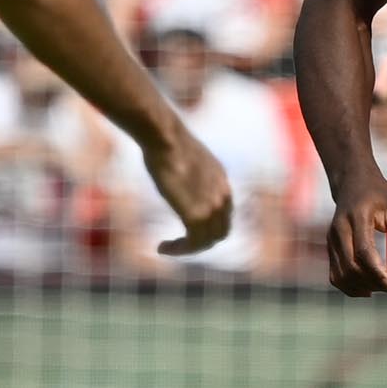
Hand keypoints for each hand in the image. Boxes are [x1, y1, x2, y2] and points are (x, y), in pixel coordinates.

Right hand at [141, 124, 234, 258]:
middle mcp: (222, 195)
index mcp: (221, 181)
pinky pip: (193, 243)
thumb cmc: (166, 142)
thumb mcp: (186, 157)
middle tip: (179, 244)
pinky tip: (162, 248)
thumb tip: (178, 174)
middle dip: (201, 241)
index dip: (208, 225)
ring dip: (187, 249)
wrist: (165, 138)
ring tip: (166, 248)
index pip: (224, 214)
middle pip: (220, 231)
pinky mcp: (196, 214)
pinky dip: (179, 250)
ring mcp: (212, 206)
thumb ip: (189, 172)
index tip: (187, 228)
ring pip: (207, 241)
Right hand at [325, 176, 386, 296]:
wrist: (352, 182)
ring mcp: (331, 240)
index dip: (380, 274)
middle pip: (351, 267)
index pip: (364, 253)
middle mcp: (339, 230)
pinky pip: (335, 275)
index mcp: (357, 217)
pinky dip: (350, 287)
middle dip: (374, 283)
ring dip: (362, 287)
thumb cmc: (379, 195)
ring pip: (341, 275)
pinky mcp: (330, 248)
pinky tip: (367, 288)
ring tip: (382, 287)